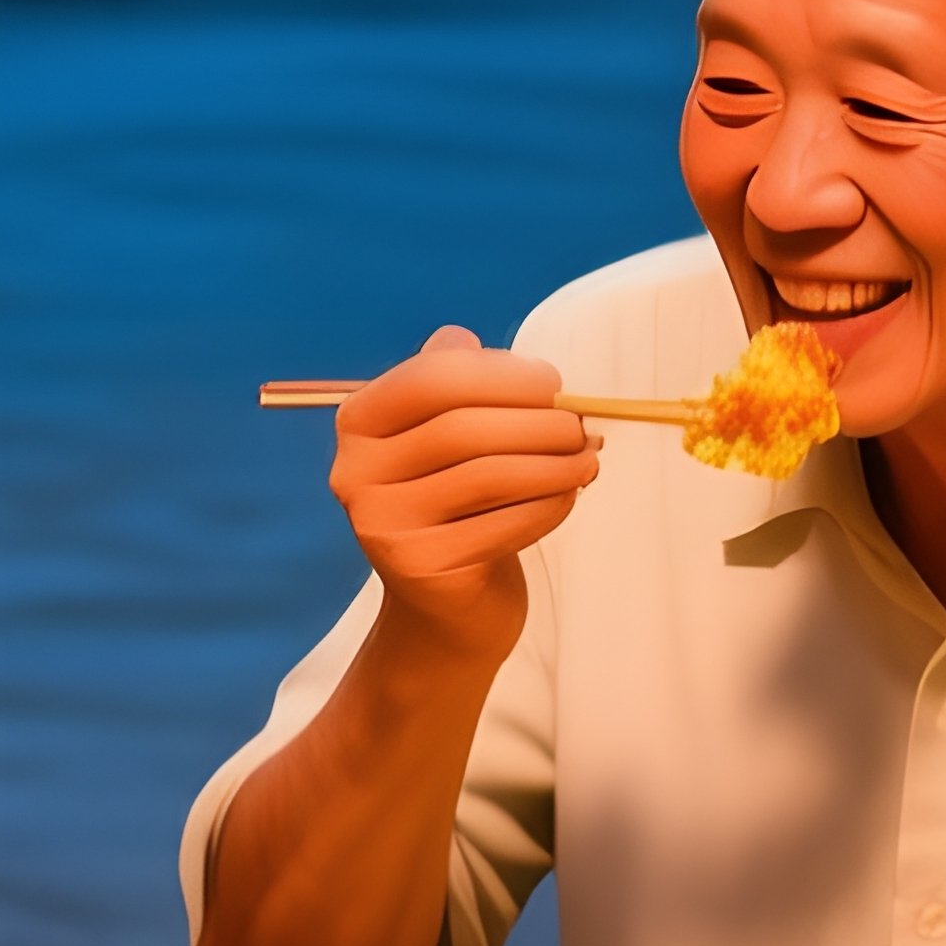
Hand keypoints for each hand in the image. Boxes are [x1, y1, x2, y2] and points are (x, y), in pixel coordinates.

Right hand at [330, 327, 600, 657]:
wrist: (446, 607)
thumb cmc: (458, 504)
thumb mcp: (448, 435)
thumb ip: (451, 382)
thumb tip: (461, 338)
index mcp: (359, 423)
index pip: (431, 379)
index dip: (503, 374)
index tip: (554, 383)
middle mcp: (356, 473)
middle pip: (462, 428)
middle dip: (539, 422)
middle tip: (584, 427)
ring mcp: (384, 525)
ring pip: (488, 475)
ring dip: (555, 463)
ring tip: (589, 459)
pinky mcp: (420, 569)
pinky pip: (502, 524)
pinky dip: (549, 506)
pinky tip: (567, 498)